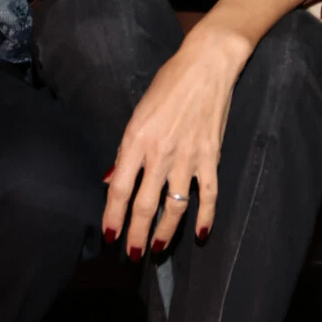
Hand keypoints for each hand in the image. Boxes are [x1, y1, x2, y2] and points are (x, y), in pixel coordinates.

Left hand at [103, 21, 252, 258]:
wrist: (206, 66)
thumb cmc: (167, 85)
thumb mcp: (137, 113)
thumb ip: (125, 152)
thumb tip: (110, 180)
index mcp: (136, 140)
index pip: (119, 189)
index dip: (112, 216)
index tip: (109, 236)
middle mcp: (160, 153)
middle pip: (145, 205)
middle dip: (137, 235)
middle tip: (132, 255)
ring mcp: (189, 157)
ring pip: (175, 207)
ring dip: (167, 232)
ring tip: (159, 249)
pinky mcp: (211, 157)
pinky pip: (209, 195)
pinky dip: (206, 217)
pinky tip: (201, 234)